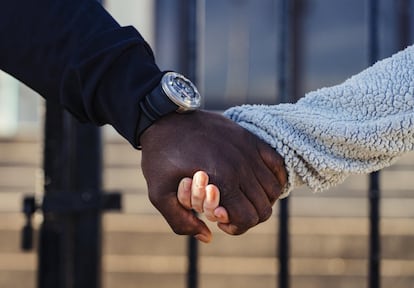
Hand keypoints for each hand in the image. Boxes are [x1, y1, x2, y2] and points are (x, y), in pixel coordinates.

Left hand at [140, 110, 286, 236]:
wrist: (165, 119)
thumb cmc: (161, 157)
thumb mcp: (159, 194)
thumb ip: (181, 223)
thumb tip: (207, 237)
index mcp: (221, 181)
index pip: (248, 218)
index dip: (236, 227)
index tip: (221, 222)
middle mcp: (241, 166)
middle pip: (264, 208)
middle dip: (248, 217)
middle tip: (231, 211)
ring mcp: (248, 150)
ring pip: (274, 189)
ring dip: (262, 200)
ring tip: (242, 198)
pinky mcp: (250, 138)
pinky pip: (277, 164)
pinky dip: (274, 178)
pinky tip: (257, 182)